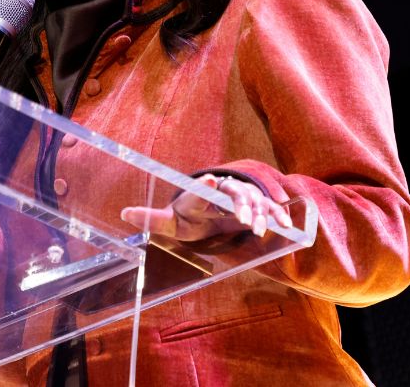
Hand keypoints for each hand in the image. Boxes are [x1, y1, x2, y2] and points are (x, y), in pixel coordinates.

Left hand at [120, 174, 291, 240]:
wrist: (210, 211)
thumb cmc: (189, 217)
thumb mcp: (170, 222)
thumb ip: (151, 219)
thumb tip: (124, 212)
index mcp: (198, 195)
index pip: (200, 190)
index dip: (205, 186)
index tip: (210, 180)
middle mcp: (221, 191)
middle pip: (232, 192)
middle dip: (238, 202)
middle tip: (240, 218)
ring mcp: (240, 197)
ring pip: (252, 200)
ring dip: (257, 213)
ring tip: (257, 229)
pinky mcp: (256, 206)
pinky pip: (268, 208)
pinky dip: (277, 215)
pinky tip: (285, 225)